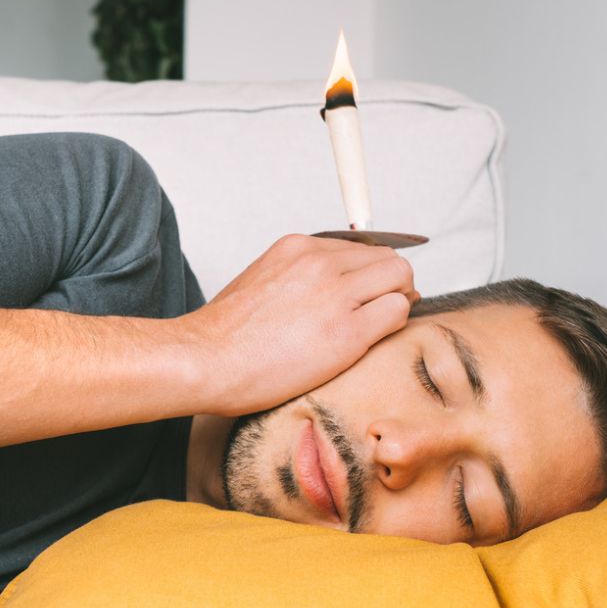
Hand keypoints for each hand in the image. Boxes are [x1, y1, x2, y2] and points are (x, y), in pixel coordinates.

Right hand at [180, 234, 417, 416]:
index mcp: (297, 248)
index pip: (359, 248)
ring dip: (396, 301)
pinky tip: (369, 343)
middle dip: (391, 284)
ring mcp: (335, 294)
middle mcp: (320, 262)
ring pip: (401, 278)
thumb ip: (296, 277)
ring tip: (374, 327)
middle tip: (378, 311)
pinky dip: (394, 325)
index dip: (369, 273)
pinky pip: (397, 313)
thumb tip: (327, 290)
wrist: (205, 359)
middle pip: (388, 258)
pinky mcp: (347, 331)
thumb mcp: (260, 281)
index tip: (367, 293)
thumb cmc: (225, 335)